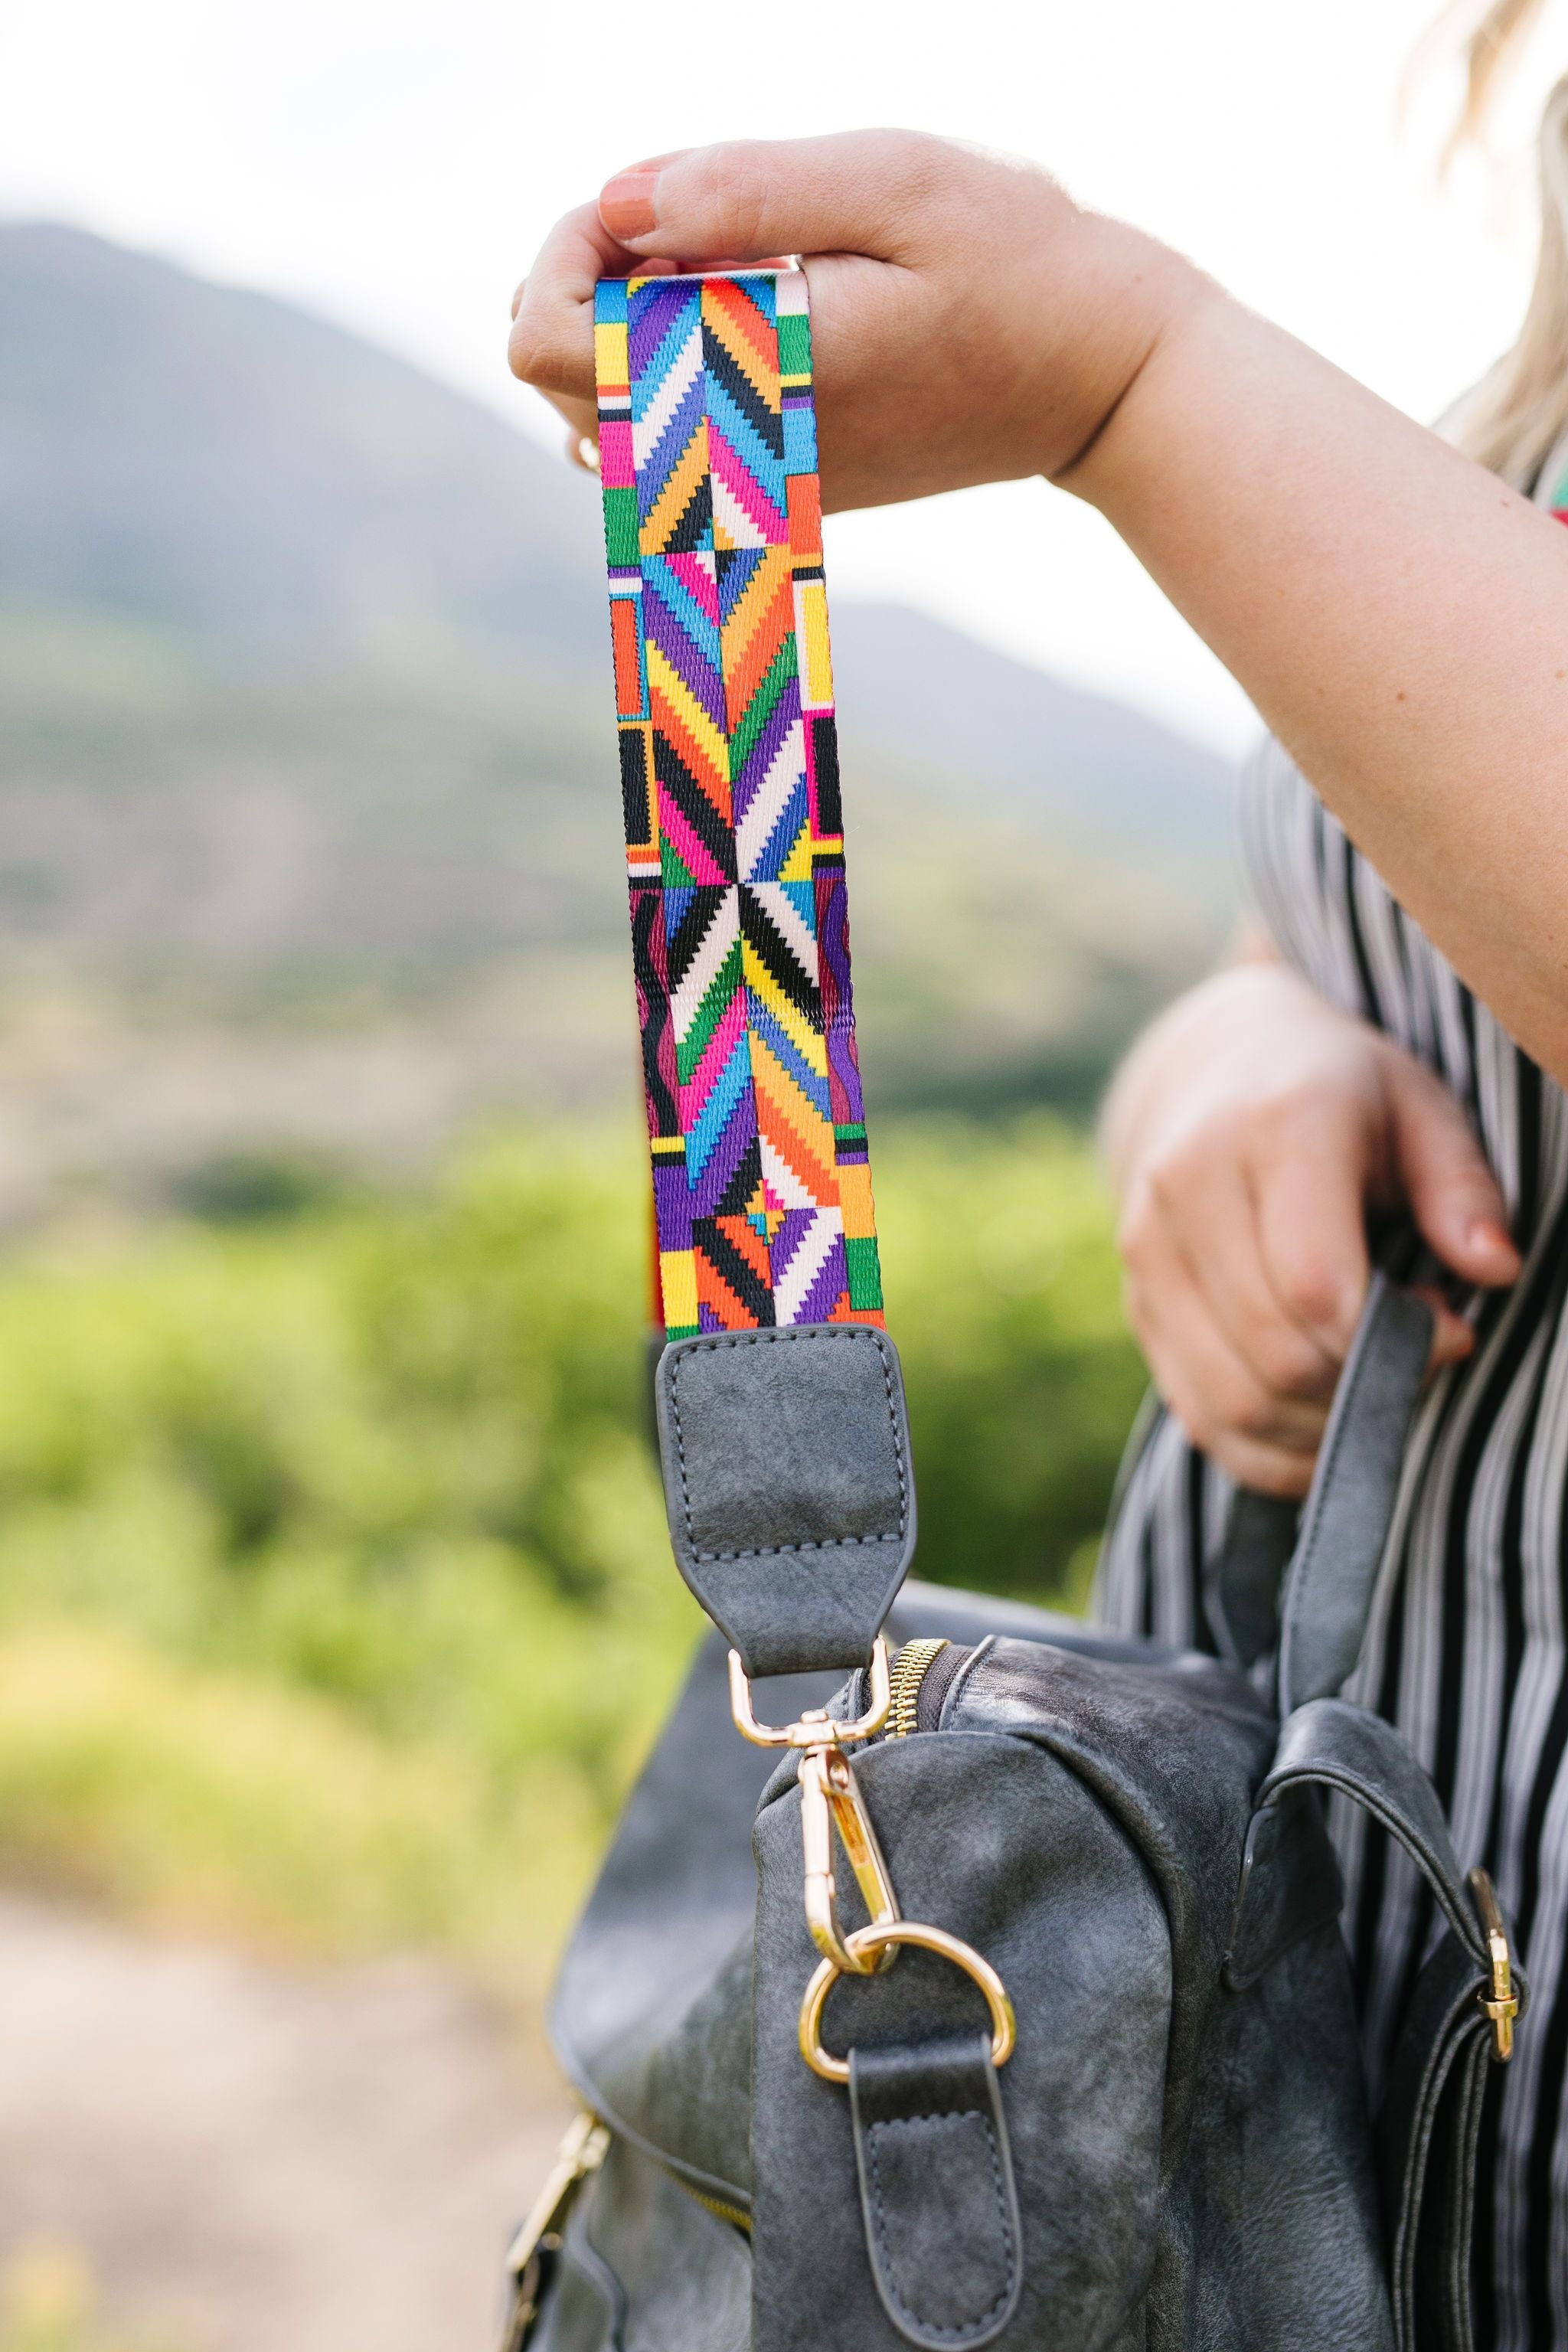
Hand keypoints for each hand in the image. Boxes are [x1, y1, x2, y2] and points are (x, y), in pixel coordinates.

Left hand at [508, 131, 1200, 509]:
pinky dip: (666, 369)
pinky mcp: (777, 488)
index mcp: (751, 372)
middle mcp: (739, 452)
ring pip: (598, 422)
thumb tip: (616, 203)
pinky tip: (740, 311)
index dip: (560, 255)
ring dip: (619, 330)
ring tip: (712, 264)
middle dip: (585, 284)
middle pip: (557, 387)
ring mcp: (756, 484)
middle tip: (685, 217)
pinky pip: (662, 444)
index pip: (553, 348)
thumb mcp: (893, 181)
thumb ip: (746, 188)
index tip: (636, 203)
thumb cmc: (1018, 261)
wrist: (1105, 381)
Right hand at [1103, 956, 1520, 1496]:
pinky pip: (1200, 1418)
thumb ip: (1461, 1187)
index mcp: (1272, 1129)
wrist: (1213, 1069)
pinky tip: (1324, 1428)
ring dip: (1320, 1429)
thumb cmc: (1340, 1093)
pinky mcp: (1137, 1303)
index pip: (1315, 1282)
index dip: (1393, 1339)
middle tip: (1415, 1359)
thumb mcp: (1421, 1107)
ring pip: (1233, 1400)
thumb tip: (1495, 1270)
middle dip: (1362, 1386)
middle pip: (1275, 1352)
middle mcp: (1188, 1188)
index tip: (1452, 1332)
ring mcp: (1148, 1252)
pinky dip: (1270, 1452)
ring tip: (1372, 1390)